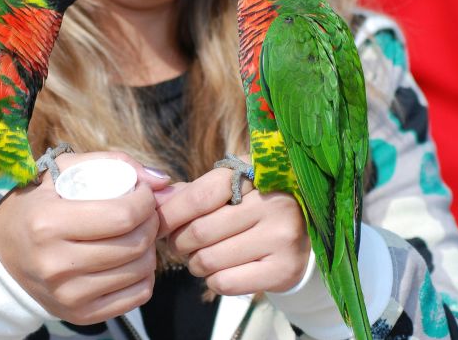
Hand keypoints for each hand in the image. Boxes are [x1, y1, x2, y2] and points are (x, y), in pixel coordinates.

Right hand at [0, 151, 170, 324]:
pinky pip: (136, 296)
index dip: (145, 201)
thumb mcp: (62, 171)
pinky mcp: (80, 315)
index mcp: (48, 223)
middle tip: (144, 212)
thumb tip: (161, 180)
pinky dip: (144, 276)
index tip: (142, 192)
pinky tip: (131, 259)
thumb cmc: (37, 205)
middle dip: (151, 222)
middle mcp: (55, 264)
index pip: (122, 215)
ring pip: (139, 271)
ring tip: (137, 233)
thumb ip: (112, 162)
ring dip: (150, 248)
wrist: (2, 255)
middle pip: (134, 244)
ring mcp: (68, 294)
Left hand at [158, 161, 310, 295]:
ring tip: (202, 257)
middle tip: (179, 244)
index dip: (171, 213)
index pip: (200, 196)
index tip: (156, 224)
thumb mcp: (228, 188)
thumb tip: (153, 199)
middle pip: (199, 231)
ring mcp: (282, 236)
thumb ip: (190, 192)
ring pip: (209, 260)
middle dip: (179, 243)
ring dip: (195, 263)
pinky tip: (223, 270)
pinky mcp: (285, 269)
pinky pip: (226, 282)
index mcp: (255, 174)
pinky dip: (214, 280)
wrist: (303, 233)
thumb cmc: (252, 206)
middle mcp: (273, 202)